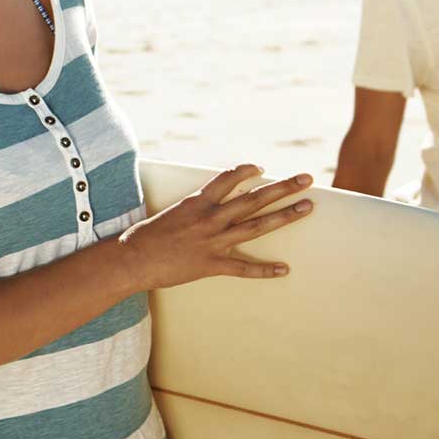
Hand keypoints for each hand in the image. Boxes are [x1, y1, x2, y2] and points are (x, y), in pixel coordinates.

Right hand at [118, 164, 313, 289]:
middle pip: (254, 199)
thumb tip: (208, 201)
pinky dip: (264, 270)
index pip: (229, 178)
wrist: (132, 259)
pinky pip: (243, 268)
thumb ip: (194, 207)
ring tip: (307, 207)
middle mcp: (210, 218)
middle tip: (306, 178)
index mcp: (197, 202)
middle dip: (283, 187)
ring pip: (257, 226)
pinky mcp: (211, 264)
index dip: (247, 171)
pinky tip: (284, 269)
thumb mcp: (171, 212)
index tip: (262, 168)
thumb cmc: (146, 235)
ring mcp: (213, 241)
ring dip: (285, 216)